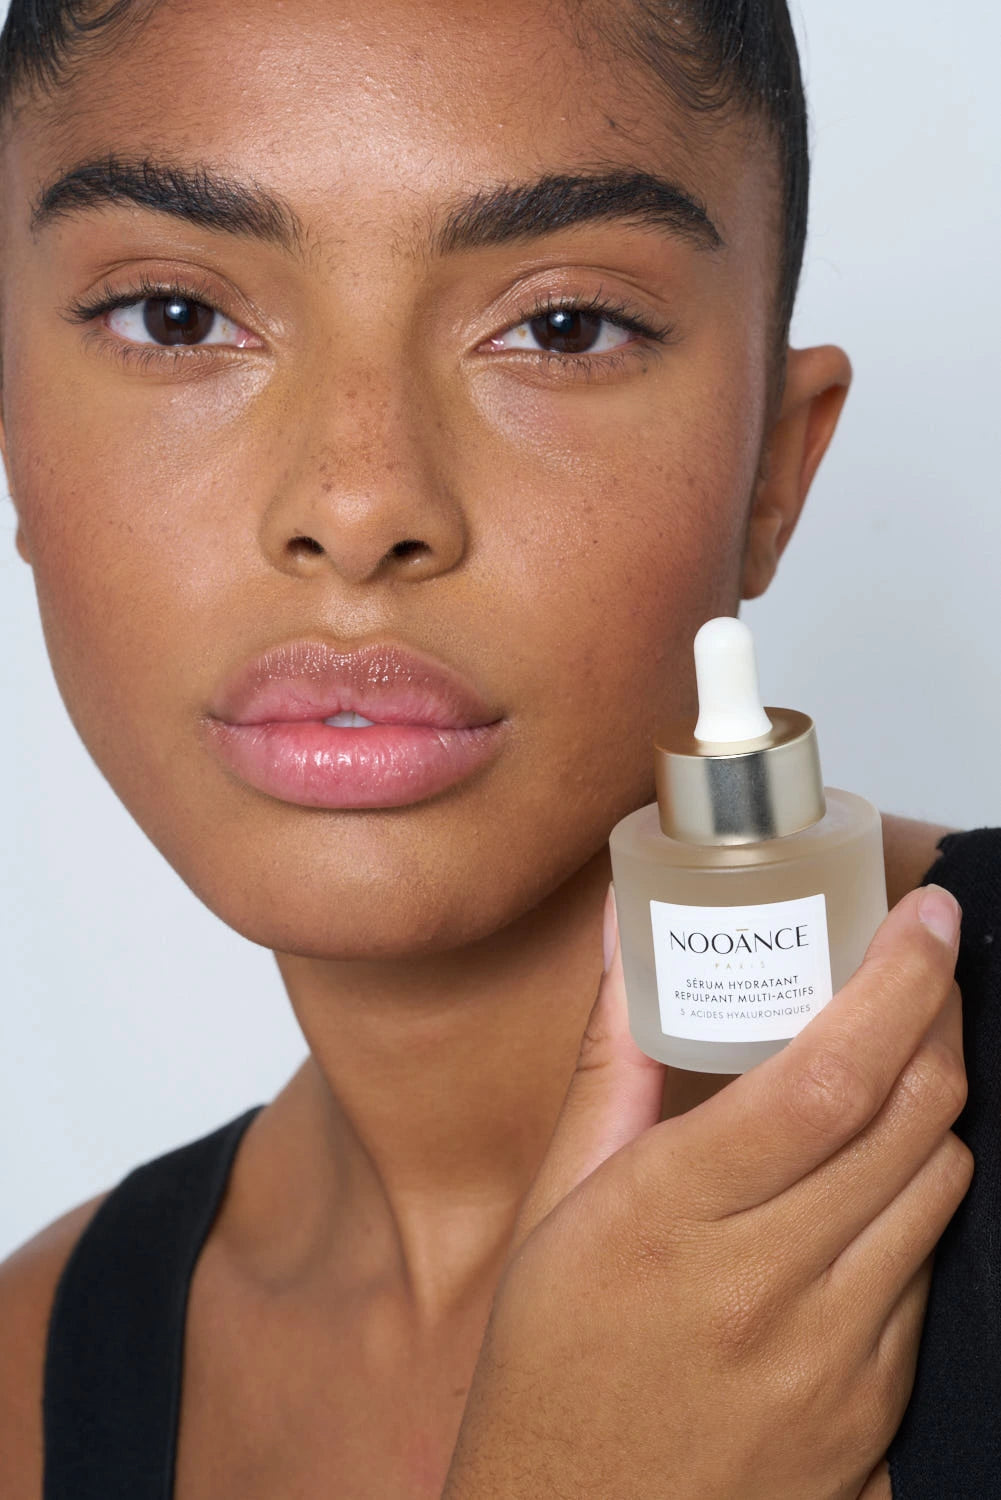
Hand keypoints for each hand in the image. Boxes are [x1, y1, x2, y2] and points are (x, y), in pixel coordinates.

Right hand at [442, 886, 970, 1499]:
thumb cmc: (550, 1366)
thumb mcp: (558, 1208)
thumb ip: (612, 1065)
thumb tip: (628, 942)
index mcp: (674, 1216)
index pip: (829, 1077)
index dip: (898, 984)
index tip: (923, 919)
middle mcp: (768, 1286)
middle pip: (912, 1120)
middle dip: (939, 1018)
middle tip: (924, 966)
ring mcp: (835, 1360)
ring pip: (940, 1190)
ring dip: (933, 1109)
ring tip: (895, 1066)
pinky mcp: (874, 1414)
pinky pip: (930, 1275)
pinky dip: (915, 1204)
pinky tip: (870, 1185)